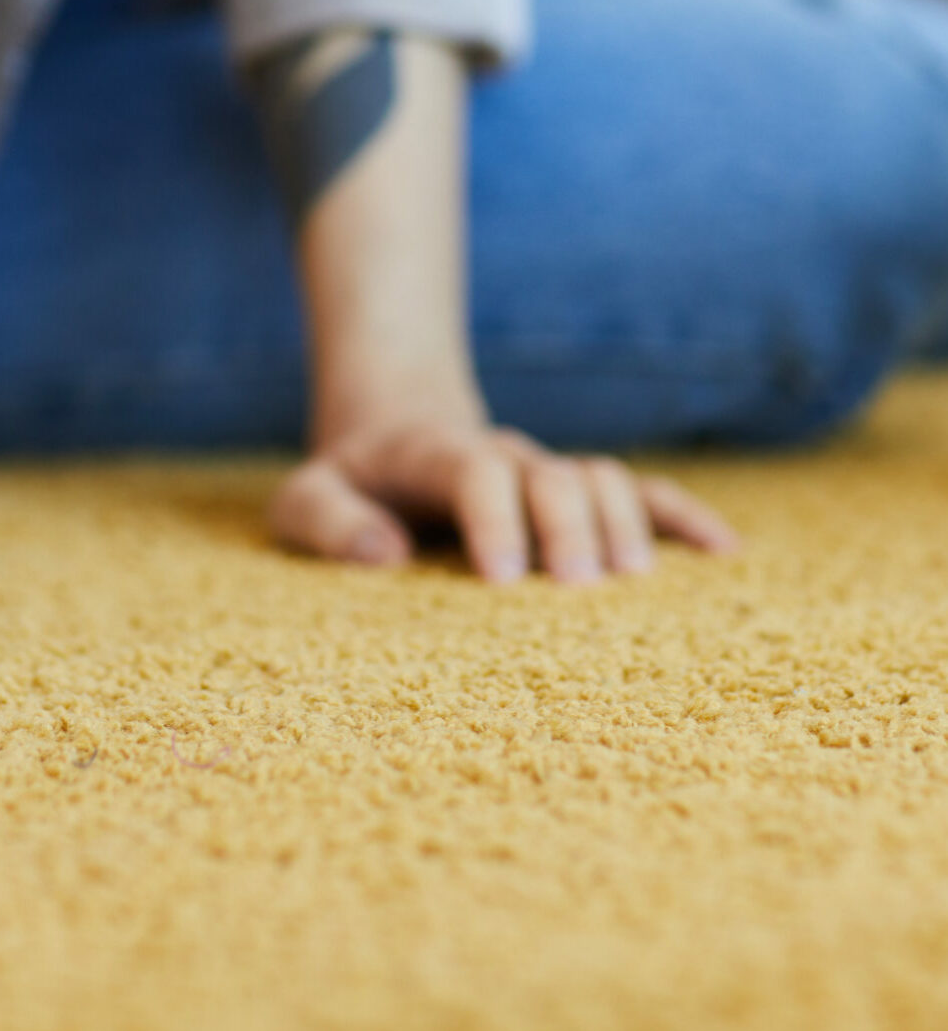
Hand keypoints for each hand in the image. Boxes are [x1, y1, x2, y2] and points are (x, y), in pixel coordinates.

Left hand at [270, 419, 739, 583]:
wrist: (395, 439)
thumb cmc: (350, 488)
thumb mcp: (306, 500)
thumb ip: (327, 522)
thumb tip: (384, 555)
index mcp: (434, 455)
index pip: (476, 469)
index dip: (494, 517)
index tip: (500, 581)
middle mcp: (504, 457)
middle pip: (553, 474)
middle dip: (569, 527)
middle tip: (576, 591)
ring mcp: (547, 472)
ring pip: (602, 477)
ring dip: (623, 525)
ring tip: (630, 585)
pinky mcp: (579, 494)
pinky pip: (643, 493)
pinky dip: (685, 519)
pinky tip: (725, 556)